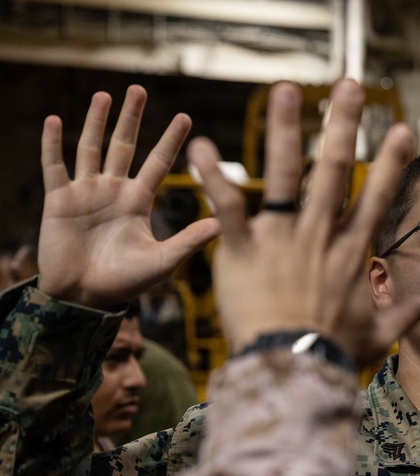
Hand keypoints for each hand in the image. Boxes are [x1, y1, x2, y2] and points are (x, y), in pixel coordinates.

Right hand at [38, 85, 220, 309]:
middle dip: (132, 118)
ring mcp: (86, 193)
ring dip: (96, 122)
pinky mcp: (59, 201)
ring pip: (91, 148)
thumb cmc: (126, 282)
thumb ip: (188, 241)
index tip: (186, 117)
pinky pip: (55, 167)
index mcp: (139, 201)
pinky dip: (53, 144)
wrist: (86, 297)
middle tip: (139, 89)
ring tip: (104, 95)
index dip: (171, 140)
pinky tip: (55, 120)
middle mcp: (114, 191)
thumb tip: (220, 226)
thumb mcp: (163, 261)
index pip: (158, 163)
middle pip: (124, 146)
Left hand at [188, 80, 419, 365]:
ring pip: (284, 175)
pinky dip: (213, 177)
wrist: (290, 368)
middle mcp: (319, 235)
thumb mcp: (377, 335)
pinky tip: (202, 147)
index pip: (376, 196)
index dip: (390, 161)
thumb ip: (402, 315)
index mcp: (351, 251)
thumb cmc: (333, 354)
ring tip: (284, 91)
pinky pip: (228, 206)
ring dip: (283, 131)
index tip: (401, 129)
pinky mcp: (243, 250)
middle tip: (348, 87)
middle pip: (333, 170)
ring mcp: (281, 239)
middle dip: (342, 125)